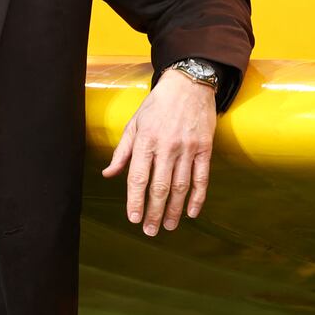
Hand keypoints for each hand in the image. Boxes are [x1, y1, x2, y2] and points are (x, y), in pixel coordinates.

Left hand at [100, 68, 217, 235]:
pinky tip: (191, 212)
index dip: (135, 201)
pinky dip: (197, 197)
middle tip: (150, 230)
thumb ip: (122, 151)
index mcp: (146, 140)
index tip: (133, 218)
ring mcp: (188, 148)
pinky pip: (202, 178)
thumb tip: (109, 174)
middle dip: (154, 212)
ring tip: (169, 226)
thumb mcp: (134, 123)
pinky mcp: (205, 148)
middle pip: (160, 187)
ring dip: (175, 210)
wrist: (189, 84)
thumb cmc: (157, 105)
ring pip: (181, 186)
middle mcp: (167, 146)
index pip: (138, 177)